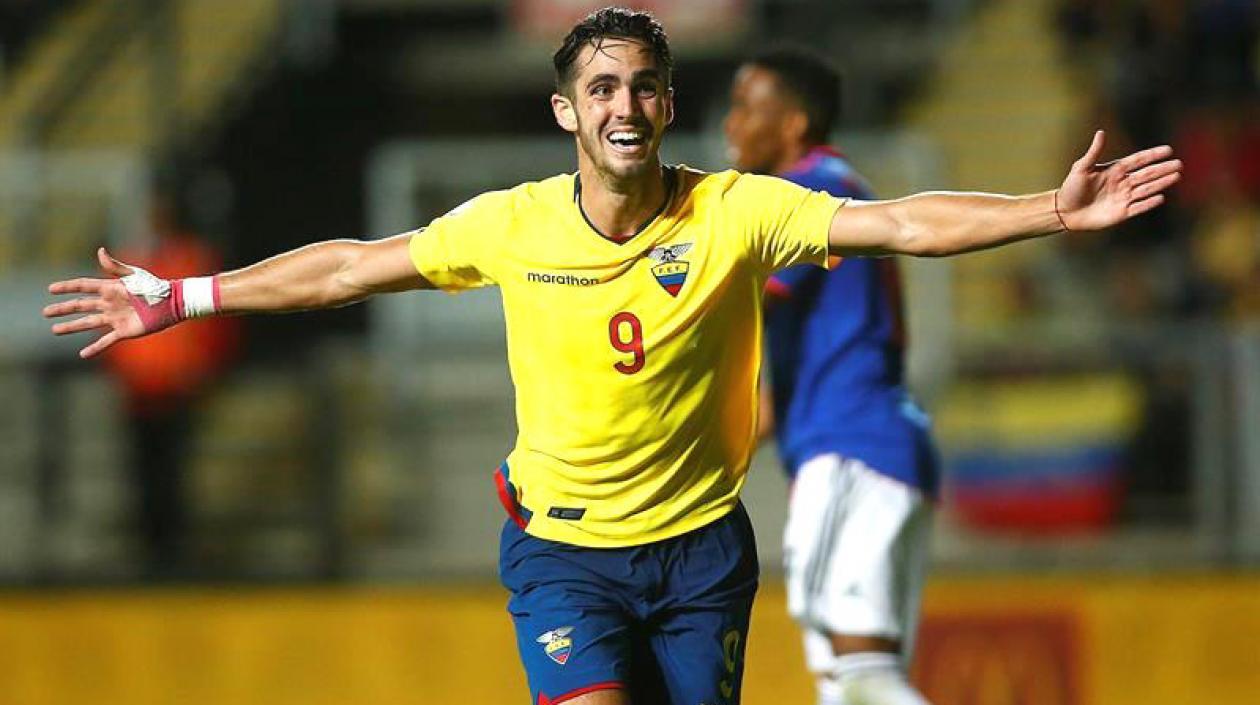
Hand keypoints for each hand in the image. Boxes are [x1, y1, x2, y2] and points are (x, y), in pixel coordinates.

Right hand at [44, 247, 179, 358]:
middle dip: (63, 309)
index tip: (51, 289)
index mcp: (109, 289)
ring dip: (71, 326)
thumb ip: (115, 266)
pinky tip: (83, 354)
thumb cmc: (155, 286)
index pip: (83, 287)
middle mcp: (109, 304)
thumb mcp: (134, 275)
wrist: (172, 303)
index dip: (67, 287)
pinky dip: (95, 348)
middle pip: (80, 306)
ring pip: (88, 323)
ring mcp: (115, 318)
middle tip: (46, 312)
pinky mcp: (124, 331)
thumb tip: (99, 251)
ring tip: (55, 330)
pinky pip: (106, 341)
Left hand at [1055, 130, 1181, 231]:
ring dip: (1161, 183)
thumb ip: (1093, 152)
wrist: (1065, 211)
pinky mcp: (1121, 213)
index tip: (1168, 150)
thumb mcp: (1081, 168)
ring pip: (1146, 189)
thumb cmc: (1071, 188)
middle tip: (1179, 164)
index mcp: (1115, 170)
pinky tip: (1160, 197)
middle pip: (1147, 174)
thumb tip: (1101, 132)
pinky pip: (1138, 207)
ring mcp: (1123, 198)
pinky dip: (1149, 203)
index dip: (1152, 155)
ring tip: (1176, 176)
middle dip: (1162, 169)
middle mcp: (1123, 183)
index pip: (1138, 161)